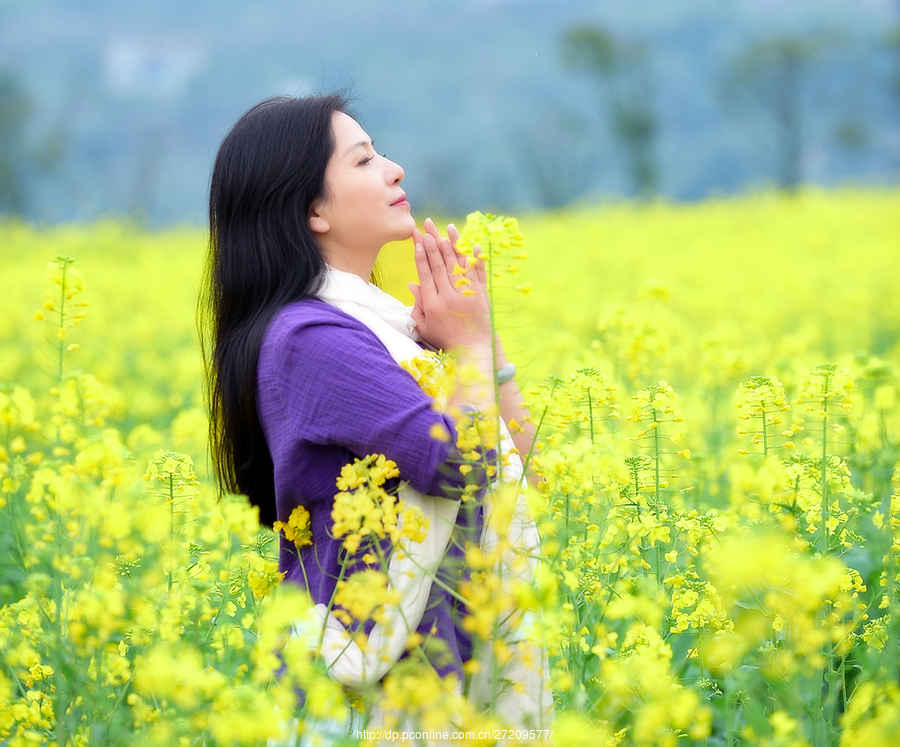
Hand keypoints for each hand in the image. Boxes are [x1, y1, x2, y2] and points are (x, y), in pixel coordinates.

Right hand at [408, 218, 491, 351]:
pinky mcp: (480, 295)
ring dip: (451, 246)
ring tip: (445, 229)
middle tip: (427, 226)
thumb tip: (412, 283)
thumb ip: (417, 306)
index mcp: (433, 304)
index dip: (421, 255)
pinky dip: (474, 258)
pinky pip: (476, 273)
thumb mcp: (425, 327)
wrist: (474, 350)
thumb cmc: (446, 340)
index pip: (425, 274)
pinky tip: (472, 244)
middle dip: (432, 244)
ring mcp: (466, 295)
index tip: (417, 240)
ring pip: (456, 265)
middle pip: (439, 265)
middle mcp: (449, 297)